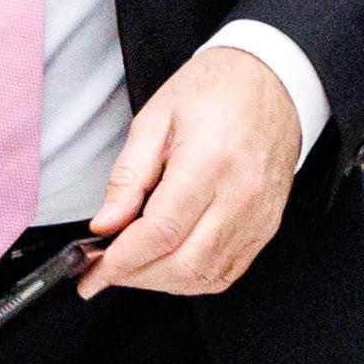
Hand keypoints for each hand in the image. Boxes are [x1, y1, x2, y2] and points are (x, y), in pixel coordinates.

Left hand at [84, 49, 300, 298]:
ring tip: (133, 265)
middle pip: (181, 264)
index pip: (160, 233)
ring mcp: (258, 217)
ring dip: (160, 281)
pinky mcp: (266, 228)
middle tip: (105, 268)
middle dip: (135, 276)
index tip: (92, 274)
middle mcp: (240, 196)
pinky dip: (190, 279)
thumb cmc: (215, 92)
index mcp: (209, 163)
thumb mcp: (155, 120)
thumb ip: (128, 177)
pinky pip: (225, 273)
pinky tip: (168, 264)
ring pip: (203, 277)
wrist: (271, 82)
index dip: (120, 262)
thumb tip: (106, 224)